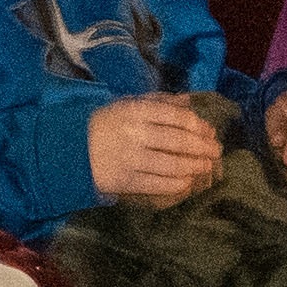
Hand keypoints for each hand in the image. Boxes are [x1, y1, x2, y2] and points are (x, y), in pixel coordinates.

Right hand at [86, 95, 220, 202]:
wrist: (70, 152)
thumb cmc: (103, 125)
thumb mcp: (126, 105)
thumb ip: (158, 102)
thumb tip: (189, 101)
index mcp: (136, 111)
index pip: (177, 117)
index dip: (199, 125)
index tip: (210, 131)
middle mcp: (136, 134)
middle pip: (180, 141)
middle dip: (203, 147)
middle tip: (216, 151)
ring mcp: (131, 159)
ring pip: (173, 164)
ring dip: (195, 167)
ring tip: (207, 167)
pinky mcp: (126, 181)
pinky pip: (159, 185)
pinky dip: (178, 184)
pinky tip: (187, 182)